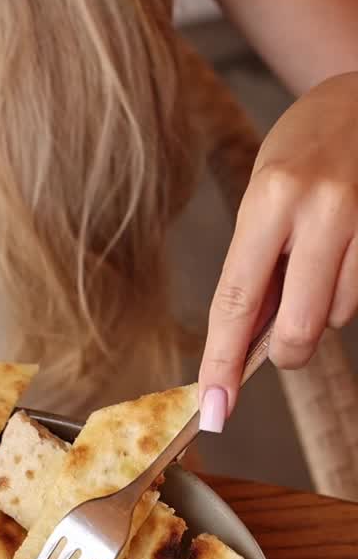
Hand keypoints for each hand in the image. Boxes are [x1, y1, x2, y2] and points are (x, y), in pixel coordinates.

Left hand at [199, 72, 357, 431]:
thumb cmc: (306, 147)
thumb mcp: (264, 195)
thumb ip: (255, 266)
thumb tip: (243, 345)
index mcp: (272, 196)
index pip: (237, 300)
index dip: (222, 362)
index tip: (214, 410)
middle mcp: (323, 210)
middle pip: (298, 328)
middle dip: (284, 352)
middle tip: (277, 345)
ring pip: (337, 317)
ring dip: (322, 310)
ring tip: (320, 256)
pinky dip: (347, 293)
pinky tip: (344, 253)